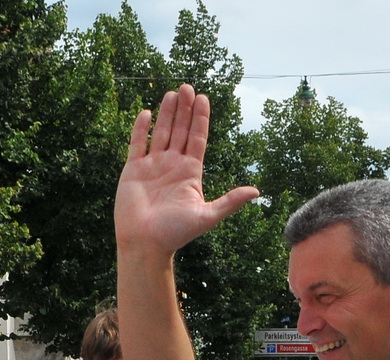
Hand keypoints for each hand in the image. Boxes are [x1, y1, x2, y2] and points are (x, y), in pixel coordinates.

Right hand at [116, 85, 259, 255]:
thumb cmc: (176, 233)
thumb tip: (256, 191)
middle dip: (185, 109)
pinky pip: (137, 144)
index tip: (204, 99)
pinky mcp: (133, 170)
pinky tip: (146, 112)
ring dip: (166, 113)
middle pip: (181, 130)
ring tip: (172, 93)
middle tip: (188, 87)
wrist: (146, 244)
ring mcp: (152, 166)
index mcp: (190, 173)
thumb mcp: (208, 216)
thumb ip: (230, 201)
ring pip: (161, 132)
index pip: (198, 139)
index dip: (201, 119)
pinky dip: (141, 129)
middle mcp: (172, 165)